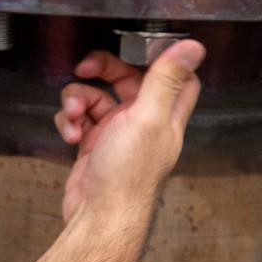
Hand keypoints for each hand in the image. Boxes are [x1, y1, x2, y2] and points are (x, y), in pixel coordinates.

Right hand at [53, 41, 204, 224]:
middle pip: (125, 78)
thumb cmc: (127, 174)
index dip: (156, 57)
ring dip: (76, 101)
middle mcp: (144, 121)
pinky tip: (69, 135)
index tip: (132, 47)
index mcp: (164, 113)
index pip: (174, 76)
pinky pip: (77, 118)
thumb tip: (193, 47)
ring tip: (73, 117)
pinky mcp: (92, 143)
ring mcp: (116, 132)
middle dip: (101, 70)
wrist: (98, 214)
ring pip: (94, 96)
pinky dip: (68, 122)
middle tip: (84, 69)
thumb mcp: (147, 118)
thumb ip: (166, 80)